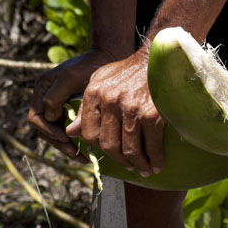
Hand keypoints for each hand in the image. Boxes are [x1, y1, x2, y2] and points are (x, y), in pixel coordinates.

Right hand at [28, 48, 115, 161]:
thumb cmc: (89, 65)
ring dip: (65, 146)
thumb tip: (48, 116)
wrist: (108, 57)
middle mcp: (46, 97)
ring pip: (54, 133)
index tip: (66, 138)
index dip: (49, 130)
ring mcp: (57, 104)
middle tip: (76, 153)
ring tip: (82, 157)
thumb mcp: (70, 77)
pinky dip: (73, 141)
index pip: (36, 117)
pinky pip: (65, 130)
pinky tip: (85, 150)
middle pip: (44, 129)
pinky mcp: (69, 110)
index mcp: (42, 88)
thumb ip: (55, 95)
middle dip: (58, 142)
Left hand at [66, 50, 164, 176]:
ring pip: (130, 150)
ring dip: (138, 165)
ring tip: (144, 169)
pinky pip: (151, 145)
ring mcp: (131, 108)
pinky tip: (157, 164)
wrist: (155, 59)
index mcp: (94, 93)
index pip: (89, 134)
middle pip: (109, 146)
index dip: (99, 147)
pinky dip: (155, 159)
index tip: (111, 152)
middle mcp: (110, 101)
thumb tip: (70, 131)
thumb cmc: (126, 72)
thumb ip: (84, 107)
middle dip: (121, 161)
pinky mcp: (151, 113)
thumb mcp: (99, 82)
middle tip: (130, 166)